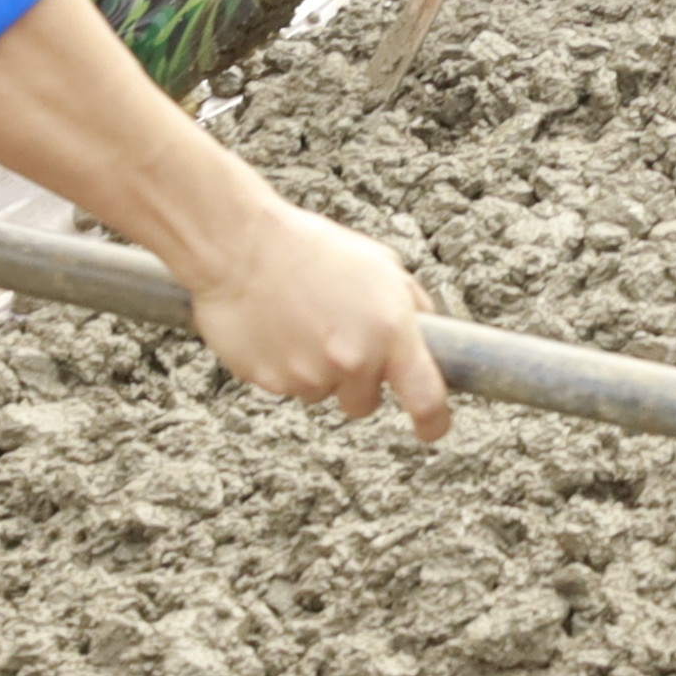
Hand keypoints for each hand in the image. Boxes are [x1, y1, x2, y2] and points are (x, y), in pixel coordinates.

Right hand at [182, 192, 451, 438]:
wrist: (242, 247)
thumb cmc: (310, 248)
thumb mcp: (379, 264)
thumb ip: (408, 304)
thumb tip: (427, 330)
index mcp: (390, 331)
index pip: (426, 398)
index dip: (433, 421)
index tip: (432, 428)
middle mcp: (353, 359)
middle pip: (364, 403)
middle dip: (358, 382)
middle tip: (340, 340)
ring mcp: (309, 375)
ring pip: (323, 391)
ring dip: (317, 369)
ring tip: (302, 321)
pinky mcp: (271, 382)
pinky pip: (287, 385)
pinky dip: (284, 365)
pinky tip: (277, 327)